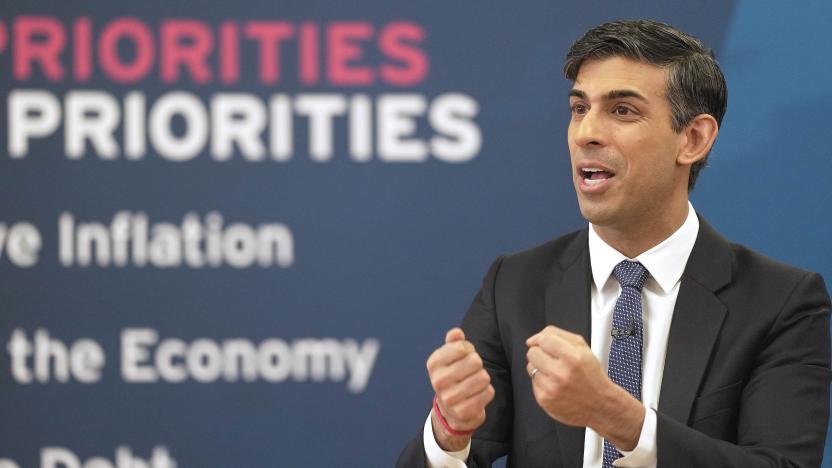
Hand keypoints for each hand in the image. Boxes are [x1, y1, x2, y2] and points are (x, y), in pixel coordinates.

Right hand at [427, 328, 494, 449]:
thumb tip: (456, 332)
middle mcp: (438, 381)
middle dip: (478, 365)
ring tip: (475, 383)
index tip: (465, 356)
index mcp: (433, 363)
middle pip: (475, 361)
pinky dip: (487, 392)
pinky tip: (477, 394)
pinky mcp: (463, 411)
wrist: (451, 410)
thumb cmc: (454, 376)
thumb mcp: (450, 357)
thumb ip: (454, 342)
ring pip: (484, 377)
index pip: (461, 347)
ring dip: (483, 379)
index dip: (469, 349)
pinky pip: (488, 392)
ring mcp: (449, 398)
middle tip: (472, 371)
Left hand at [526, 325, 643, 450]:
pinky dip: (541, 381)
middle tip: (552, 359)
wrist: (599, 405)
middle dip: (540, 353)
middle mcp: (561, 374)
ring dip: (540, 368)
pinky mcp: (544, 400)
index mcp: (573, 358)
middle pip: (532, 352)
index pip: (544, 340)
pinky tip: (554, 384)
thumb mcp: (583, 348)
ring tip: (555, 373)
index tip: (540, 342)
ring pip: (530, 367)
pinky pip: (533, 382)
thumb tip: (537, 337)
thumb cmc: (591, 376)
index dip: (540, 339)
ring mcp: (551, 389)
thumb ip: (560, 335)